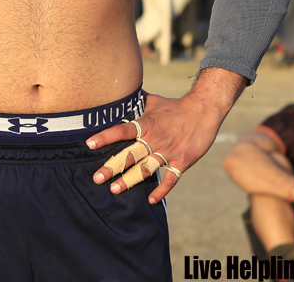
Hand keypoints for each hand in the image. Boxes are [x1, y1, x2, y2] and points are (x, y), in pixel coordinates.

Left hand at [86, 91, 225, 204]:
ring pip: (146, 169)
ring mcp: (168, 152)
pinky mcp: (182, 161)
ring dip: (130, 181)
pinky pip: (171, 179)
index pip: (122, 131)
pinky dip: (161, 191)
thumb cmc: (175, 106)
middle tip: (97, 178)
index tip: (89, 143)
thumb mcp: (153, 101)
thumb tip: (118, 92)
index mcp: (146, 124)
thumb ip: (135, 102)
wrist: (204, 110)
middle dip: (112, 167)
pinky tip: (150, 200)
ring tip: (114, 190)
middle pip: (130, 155)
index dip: (106, 137)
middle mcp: (155, 139)